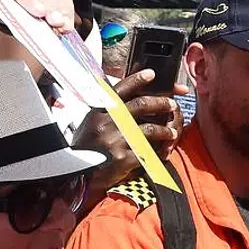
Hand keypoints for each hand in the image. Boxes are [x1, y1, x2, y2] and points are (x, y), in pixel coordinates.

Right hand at [73, 69, 183, 197]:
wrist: (76, 174)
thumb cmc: (86, 147)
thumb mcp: (91, 122)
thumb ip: (109, 111)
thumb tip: (130, 99)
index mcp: (100, 110)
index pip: (120, 89)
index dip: (137, 79)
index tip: (152, 74)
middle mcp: (107, 122)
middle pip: (141, 104)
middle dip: (161, 103)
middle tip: (172, 104)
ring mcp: (115, 140)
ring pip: (149, 128)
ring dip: (165, 130)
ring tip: (172, 132)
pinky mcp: (122, 158)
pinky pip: (148, 151)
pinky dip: (158, 151)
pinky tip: (163, 153)